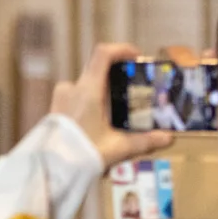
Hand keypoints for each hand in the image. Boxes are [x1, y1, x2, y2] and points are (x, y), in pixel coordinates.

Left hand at [50, 43, 174, 167]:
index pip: (102, 54)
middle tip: (133, 92)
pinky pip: (75, 98)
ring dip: (102, 94)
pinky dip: (90, 103)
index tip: (136, 56)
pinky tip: (100, 122)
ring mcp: (60, 97)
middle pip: (97, 72)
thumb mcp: (117, 147)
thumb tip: (167, 138)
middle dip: (116, 79)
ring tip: (117, 113)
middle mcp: (71, 88)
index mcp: (87, 89)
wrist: (50, 169)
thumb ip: (143, 141)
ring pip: (86, 87)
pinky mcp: (54, 108)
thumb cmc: (83, 152)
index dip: (121, 49)